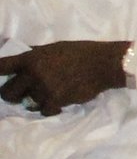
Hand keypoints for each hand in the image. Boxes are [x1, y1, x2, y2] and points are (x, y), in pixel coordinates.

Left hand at [0, 41, 130, 115]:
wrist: (103, 64)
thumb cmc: (80, 52)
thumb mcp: (54, 47)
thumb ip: (34, 54)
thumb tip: (18, 53)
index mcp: (31, 58)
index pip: (1, 66)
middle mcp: (33, 74)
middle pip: (6, 92)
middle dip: (12, 94)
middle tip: (21, 93)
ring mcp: (43, 89)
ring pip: (27, 103)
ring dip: (35, 100)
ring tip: (49, 93)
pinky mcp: (54, 102)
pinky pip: (43, 111)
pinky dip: (50, 108)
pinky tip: (58, 100)